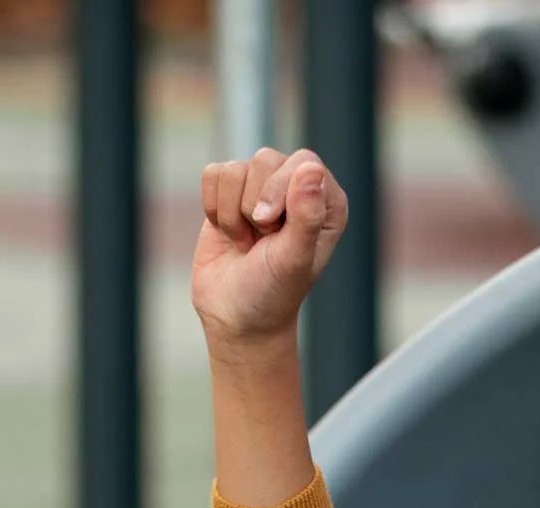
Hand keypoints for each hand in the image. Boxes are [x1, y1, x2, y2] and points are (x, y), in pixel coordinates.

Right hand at [193, 148, 349, 349]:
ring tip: (246, 242)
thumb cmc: (272, 293)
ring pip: (235, 169)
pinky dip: (214, 208)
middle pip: (265, 159)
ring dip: (232, 213)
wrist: (235, 315)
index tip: (271, 230)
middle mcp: (297, 187)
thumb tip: (310, 168)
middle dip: (253, 206)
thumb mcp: (294, 260)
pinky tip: (229, 233)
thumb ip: (306, 216)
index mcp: (326, 202)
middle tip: (261, 241)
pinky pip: (212, 174)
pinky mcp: (230, 191)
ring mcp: (262, 187)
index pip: (303, 162)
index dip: (279, 190)